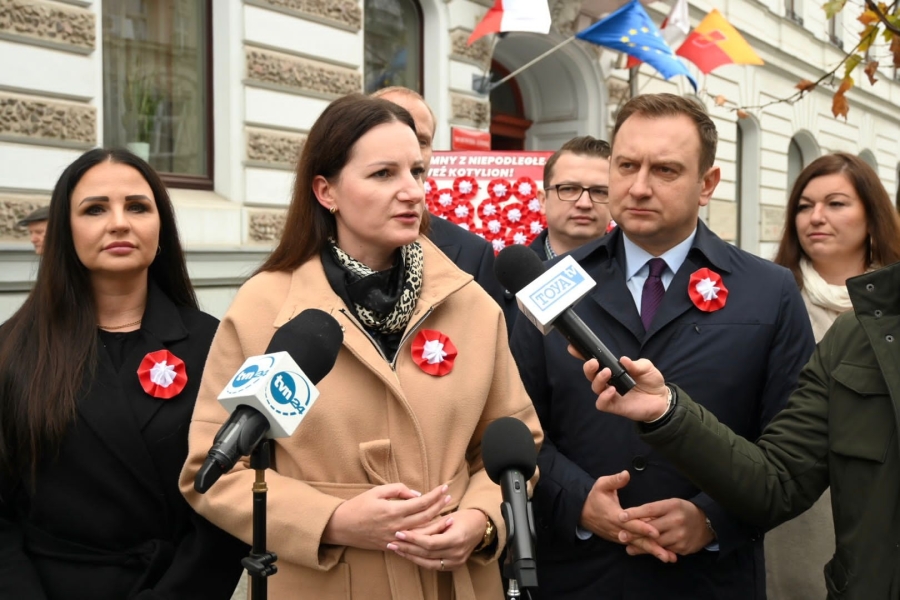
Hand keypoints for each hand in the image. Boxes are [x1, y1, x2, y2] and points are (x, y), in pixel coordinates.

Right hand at [322, 483, 450, 550]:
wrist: (342, 527)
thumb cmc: (358, 506)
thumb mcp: (376, 491)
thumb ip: (397, 490)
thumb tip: (416, 494)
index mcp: (392, 510)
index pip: (420, 503)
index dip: (434, 495)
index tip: (444, 488)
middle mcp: (396, 525)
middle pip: (425, 517)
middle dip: (440, 507)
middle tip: (449, 497)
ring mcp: (395, 537)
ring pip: (422, 532)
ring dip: (437, 524)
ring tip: (448, 515)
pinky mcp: (392, 545)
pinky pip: (413, 541)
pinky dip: (426, 536)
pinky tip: (433, 530)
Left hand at [387, 508, 485, 570]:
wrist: (479, 527)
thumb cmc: (462, 517)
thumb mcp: (448, 516)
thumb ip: (430, 524)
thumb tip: (408, 526)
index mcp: (456, 538)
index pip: (430, 542)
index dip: (413, 539)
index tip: (399, 532)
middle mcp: (457, 553)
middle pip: (427, 554)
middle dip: (407, 548)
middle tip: (392, 542)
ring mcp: (456, 562)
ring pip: (428, 563)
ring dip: (410, 556)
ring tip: (397, 549)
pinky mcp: (454, 566)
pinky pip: (433, 566)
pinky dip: (420, 560)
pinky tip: (409, 555)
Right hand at [579, 471, 669, 562]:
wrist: (582, 513)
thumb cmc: (595, 497)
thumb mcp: (601, 485)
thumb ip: (614, 480)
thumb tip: (626, 474)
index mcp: (614, 515)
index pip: (630, 523)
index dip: (643, 527)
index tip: (656, 531)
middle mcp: (617, 529)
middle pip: (637, 539)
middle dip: (653, 546)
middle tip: (668, 554)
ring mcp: (620, 537)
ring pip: (638, 545)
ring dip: (653, 551)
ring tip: (670, 558)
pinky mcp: (622, 540)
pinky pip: (636, 546)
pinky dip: (648, 550)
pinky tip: (662, 555)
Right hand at [582, 356, 668, 421]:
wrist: (662, 400)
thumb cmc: (651, 381)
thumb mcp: (646, 367)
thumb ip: (636, 364)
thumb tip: (623, 359)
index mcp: (613, 369)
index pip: (595, 362)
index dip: (582, 355)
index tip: (573, 348)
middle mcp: (609, 381)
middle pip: (590, 375)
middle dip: (588, 368)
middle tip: (594, 362)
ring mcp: (610, 394)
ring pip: (595, 387)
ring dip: (598, 379)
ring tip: (607, 373)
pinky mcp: (614, 406)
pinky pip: (601, 404)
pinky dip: (603, 397)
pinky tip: (611, 391)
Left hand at [619, 499, 713, 558]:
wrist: (706, 523)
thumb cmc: (682, 511)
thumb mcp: (670, 505)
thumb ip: (653, 511)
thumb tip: (633, 516)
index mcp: (672, 506)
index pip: (650, 509)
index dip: (635, 513)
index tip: (621, 516)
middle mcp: (676, 520)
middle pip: (652, 528)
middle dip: (635, 533)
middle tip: (620, 536)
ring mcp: (681, 535)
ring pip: (657, 543)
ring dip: (642, 546)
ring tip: (629, 547)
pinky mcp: (683, 548)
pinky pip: (666, 551)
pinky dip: (655, 551)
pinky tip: (646, 551)